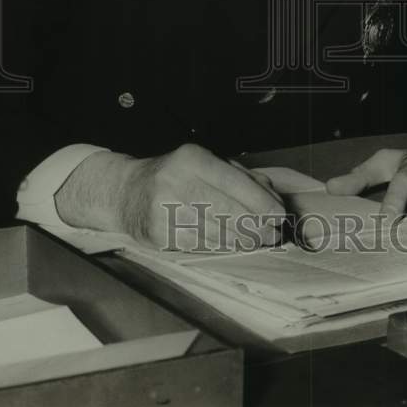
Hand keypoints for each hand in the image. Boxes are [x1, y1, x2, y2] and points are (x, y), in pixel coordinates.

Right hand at [55, 144, 285, 251]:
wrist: (127, 193)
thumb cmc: (176, 175)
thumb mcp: (206, 163)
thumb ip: (240, 176)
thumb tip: (272, 197)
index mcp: (192, 159)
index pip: (234, 183)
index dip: (260, 202)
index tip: (279, 214)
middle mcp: (177, 182)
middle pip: (227, 211)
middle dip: (255, 226)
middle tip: (272, 234)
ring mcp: (165, 210)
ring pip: (216, 232)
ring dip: (242, 240)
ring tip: (257, 241)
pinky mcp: (160, 235)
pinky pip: (201, 245)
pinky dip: (222, 247)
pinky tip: (232, 245)